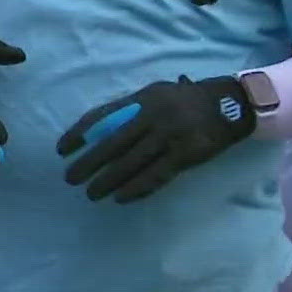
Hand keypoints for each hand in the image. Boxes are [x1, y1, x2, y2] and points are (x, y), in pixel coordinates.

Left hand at [57, 75, 256, 202]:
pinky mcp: (185, 155)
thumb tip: (96, 130)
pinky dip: (136, 188)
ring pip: (131, 163)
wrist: (228, 105)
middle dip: (88, 162)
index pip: (102, 115)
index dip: (80, 132)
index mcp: (141, 99)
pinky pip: (155, 176)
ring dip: (108, 181)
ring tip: (91, 193)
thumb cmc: (185, 100)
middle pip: (113, 143)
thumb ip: (129, 109)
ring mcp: (169, 136)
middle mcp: (153, 116)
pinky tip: (121, 197)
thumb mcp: (155, 94)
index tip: (62, 149)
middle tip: (70, 178)